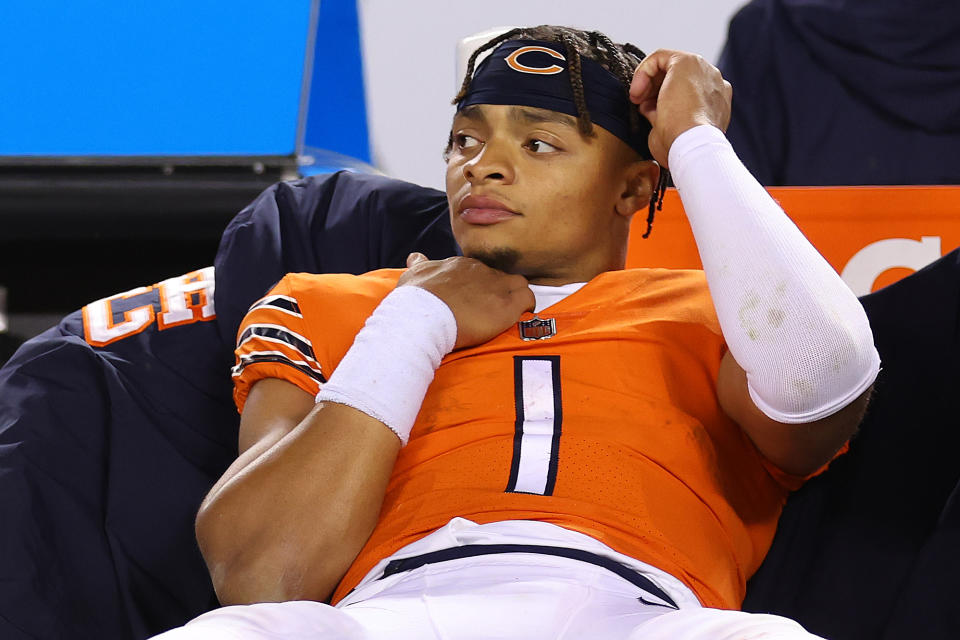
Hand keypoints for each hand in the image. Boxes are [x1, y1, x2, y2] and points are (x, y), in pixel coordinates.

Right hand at [398, 253, 534, 349]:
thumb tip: (415, 257)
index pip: (479, 270)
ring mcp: (496, 285)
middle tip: (490, 307)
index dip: (479, 284)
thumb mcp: (413, 275)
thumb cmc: (416, 299)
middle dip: (497, 290)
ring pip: (518, 283)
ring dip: (516, 295)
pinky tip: (521, 314)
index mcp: (461, 264)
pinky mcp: (507, 304)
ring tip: (509, 310)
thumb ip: (419, 265)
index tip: (474, 297)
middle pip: (499, 276)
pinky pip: (528, 298)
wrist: (423, 315)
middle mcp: (481, 270)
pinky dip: (527, 306)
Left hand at [629, 50, 731, 167]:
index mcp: (714, 101)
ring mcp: (704, 70)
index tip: (646, 111)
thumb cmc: (682, 146)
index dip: (660, 98)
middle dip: (654, 88)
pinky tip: (637, 91)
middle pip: (678, 77)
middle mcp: (714, 82)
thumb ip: (663, 116)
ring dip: (648, 81)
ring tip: (637, 100)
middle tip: (640, 104)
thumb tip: (649, 107)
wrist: (692, 146)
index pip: (684, 91)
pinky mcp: (688, 62)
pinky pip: (660, 57)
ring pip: (669, 65)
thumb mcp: (671, 132)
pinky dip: (643, 71)